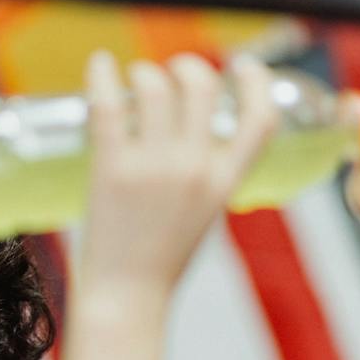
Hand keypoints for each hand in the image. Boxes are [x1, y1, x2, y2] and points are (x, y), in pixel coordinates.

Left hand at [80, 50, 279, 292]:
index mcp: (224, 182)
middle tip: (170, 72)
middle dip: (187, 66)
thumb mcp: (205, 213)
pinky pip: (107, 105)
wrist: (127, 296)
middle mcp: (193, 169)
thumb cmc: (162, 259)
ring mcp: (152, 168)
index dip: (257, 82)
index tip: (243, 65)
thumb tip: (193, 129)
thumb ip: (208, 173)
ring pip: (153, 86)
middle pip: (201, 86)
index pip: (260, 119)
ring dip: (143, 72)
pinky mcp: (112, 169)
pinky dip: (102, 75)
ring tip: (133, 81)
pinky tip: (100, 63)